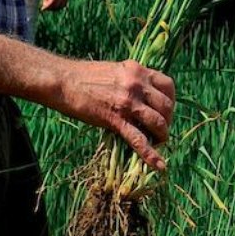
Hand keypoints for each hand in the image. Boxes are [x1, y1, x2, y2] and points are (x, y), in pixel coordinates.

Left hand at [41, 0, 68, 10]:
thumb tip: (45, 6)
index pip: (51, 3)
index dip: (46, 7)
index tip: (42, 9)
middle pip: (56, 6)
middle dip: (50, 8)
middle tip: (45, 7)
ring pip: (61, 6)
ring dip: (55, 8)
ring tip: (49, 6)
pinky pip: (64, 4)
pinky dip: (59, 6)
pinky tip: (54, 4)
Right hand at [61, 59, 175, 169]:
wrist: (64, 81)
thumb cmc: (86, 76)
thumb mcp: (117, 70)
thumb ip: (132, 80)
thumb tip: (142, 95)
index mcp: (138, 70)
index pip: (168, 85)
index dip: (171, 100)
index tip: (166, 111)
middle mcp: (138, 84)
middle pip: (166, 105)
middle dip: (168, 120)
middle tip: (162, 129)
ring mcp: (128, 102)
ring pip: (157, 122)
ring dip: (162, 135)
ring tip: (160, 142)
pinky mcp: (115, 119)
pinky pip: (138, 139)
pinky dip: (151, 154)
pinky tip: (159, 165)